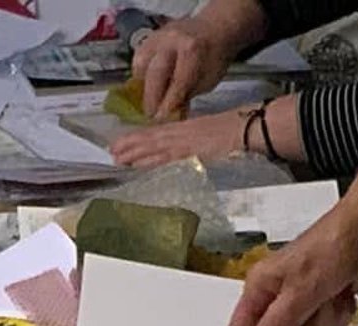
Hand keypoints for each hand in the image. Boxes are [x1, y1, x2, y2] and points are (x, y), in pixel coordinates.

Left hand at [108, 107, 252, 167]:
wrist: (246, 128)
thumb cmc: (233, 132)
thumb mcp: (209, 135)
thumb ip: (194, 142)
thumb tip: (185, 152)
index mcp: (186, 129)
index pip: (158, 134)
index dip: (139, 138)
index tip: (124, 142)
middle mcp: (181, 134)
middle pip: (151, 139)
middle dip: (131, 145)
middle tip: (112, 150)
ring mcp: (183, 143)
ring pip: (153, 147)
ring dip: (134, 153)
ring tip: (117, 157)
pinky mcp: (188, 152)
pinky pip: (164, 157)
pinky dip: (149, 160)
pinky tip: (136, 164)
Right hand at [130, 16, 239, 117]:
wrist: (214, 28)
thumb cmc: (212, 57)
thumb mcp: (207, 80)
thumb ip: (187, 95)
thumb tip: (169, 114)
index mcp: (191, 48)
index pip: (178, 80)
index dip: (169, 103)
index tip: (162, 118)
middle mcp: (172, 39)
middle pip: (156, 72)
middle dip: (152, 97)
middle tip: (152, 115)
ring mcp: (158, 37)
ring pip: (142, 64)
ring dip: (142, 85)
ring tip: (149, 99)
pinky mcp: (149, 39)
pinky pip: (139, 60)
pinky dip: (140, 76)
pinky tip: (147, 86)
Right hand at [214, 216, 357, 325]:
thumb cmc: (332, 246)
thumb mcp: (302, 290)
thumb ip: (278, 323)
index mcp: (260, 287)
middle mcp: (275, 297)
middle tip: (306, 318)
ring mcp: (298, 303)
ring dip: (321, 321)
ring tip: (329, 296)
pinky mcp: (319, 305)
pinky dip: (335, 316)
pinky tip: (340, 294)